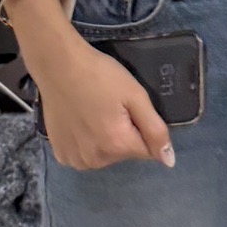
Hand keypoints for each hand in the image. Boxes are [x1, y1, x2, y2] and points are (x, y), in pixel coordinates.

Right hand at [2, 0, 174, 171]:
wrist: (58, 65)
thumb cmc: (100, 75)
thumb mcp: (136, 96)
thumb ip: (155, 130)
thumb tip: (169, 162)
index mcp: (117, 145)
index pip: (147, 150)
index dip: (142, 127)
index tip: (127, 108)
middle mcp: (96, 161)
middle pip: (125, 153)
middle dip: (124, 134)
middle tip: (110, 107)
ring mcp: (75, 159)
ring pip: (105, 156)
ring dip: (105, 140)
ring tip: (94, 113)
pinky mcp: (61, 154)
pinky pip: (85, 155)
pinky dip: (86, 143)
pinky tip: (80, 121)